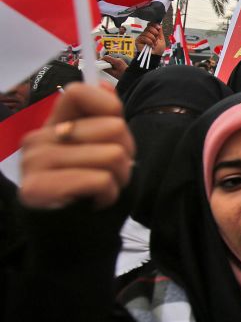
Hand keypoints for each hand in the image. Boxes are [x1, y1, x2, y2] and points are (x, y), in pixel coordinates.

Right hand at [19, 83, 134, 209]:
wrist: (72, 238)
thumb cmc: (90, 191)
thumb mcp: (101, 150)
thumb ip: (102, 118)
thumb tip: (102, 83)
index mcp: (54, 124)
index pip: (79, 92)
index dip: (110, 107)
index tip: (115, 131)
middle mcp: (39, 139)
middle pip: (113, 128)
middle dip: (126, 155)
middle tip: (110, 174)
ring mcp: (34, 162)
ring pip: (112, 155)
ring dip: (120, 178)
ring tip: (103, 189)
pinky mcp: (37, 188)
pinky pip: (99, 180)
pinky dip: (109, 195)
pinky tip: (95, 202)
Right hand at [100, 55, 127, 79]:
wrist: (131, 76)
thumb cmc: (124, 75)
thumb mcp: (114, 74)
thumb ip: (107, 70)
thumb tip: (101, 67)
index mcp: (117, 61)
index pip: (106, 57)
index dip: (101, 59)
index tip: (98, 63)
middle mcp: (118, 59)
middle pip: (108, 58)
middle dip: (104, 62)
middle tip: (100, 66)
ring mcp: (120, 60)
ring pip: (110, 60)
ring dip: (107, 63)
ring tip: (105, 68)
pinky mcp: (120, 62)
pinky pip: (113, 61)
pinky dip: (110, 64)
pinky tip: (109, 68)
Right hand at [135, 23, 164, 56]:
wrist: (154, 56)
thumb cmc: (158, 50)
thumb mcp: (161, 40)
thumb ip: (160, 32)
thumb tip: (159, 24)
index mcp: (152, 33)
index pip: (151, 25)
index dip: (154, 25)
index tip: (158, 28)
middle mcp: (146, 34)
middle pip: (149, 27)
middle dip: (155, 32)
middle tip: (156, 38)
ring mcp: (142, 37)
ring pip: (147, 32)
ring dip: (152, 39)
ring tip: (154, 44)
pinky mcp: (138, 40)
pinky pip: (144, 37)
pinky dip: (149, 42)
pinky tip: (150, 45)